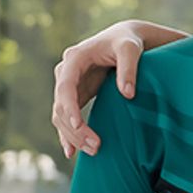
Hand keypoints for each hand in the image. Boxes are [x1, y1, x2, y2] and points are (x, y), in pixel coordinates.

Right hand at [52, 21, 153, 159]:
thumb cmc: (128, 42)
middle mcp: (66, 72)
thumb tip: (127, 94)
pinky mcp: (76, 96)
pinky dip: (68, 135)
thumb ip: (129, 68)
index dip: (69, 107)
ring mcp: (69, 86)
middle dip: (74, 129)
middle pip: (60, 106)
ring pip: (60, 116)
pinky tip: (72, 152)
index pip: (65, 86)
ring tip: (94, 150)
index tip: (77, 125)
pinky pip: (66, 118)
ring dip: (73, 136)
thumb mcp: (131, 49)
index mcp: (75, 58)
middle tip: (95, 146)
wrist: (124, 39)